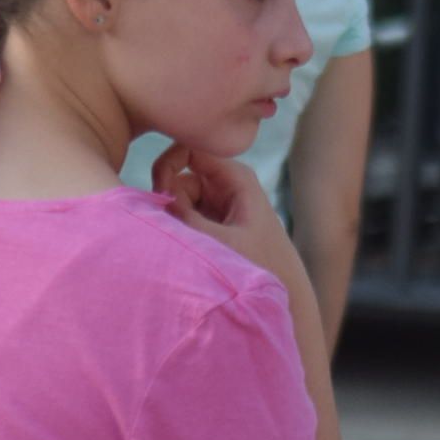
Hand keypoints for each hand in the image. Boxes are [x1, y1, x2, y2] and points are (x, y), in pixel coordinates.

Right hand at [152, 144, 310, 298]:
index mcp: (235, 176)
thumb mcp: (220, 241)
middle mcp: (225, 184)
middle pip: (179, 177)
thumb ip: (185, 217)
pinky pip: (184, 215)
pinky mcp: (212, 221)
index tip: (159, 193)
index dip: (168, 164)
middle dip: (168, 198)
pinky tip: (185, 247)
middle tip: (169, 226)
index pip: (189, 149)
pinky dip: (177, 227)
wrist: (286, 290)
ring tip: (183, 243)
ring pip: (178, 199)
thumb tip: (153, 198)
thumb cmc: (261, 265)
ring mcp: (217, 202)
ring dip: (172, 218)